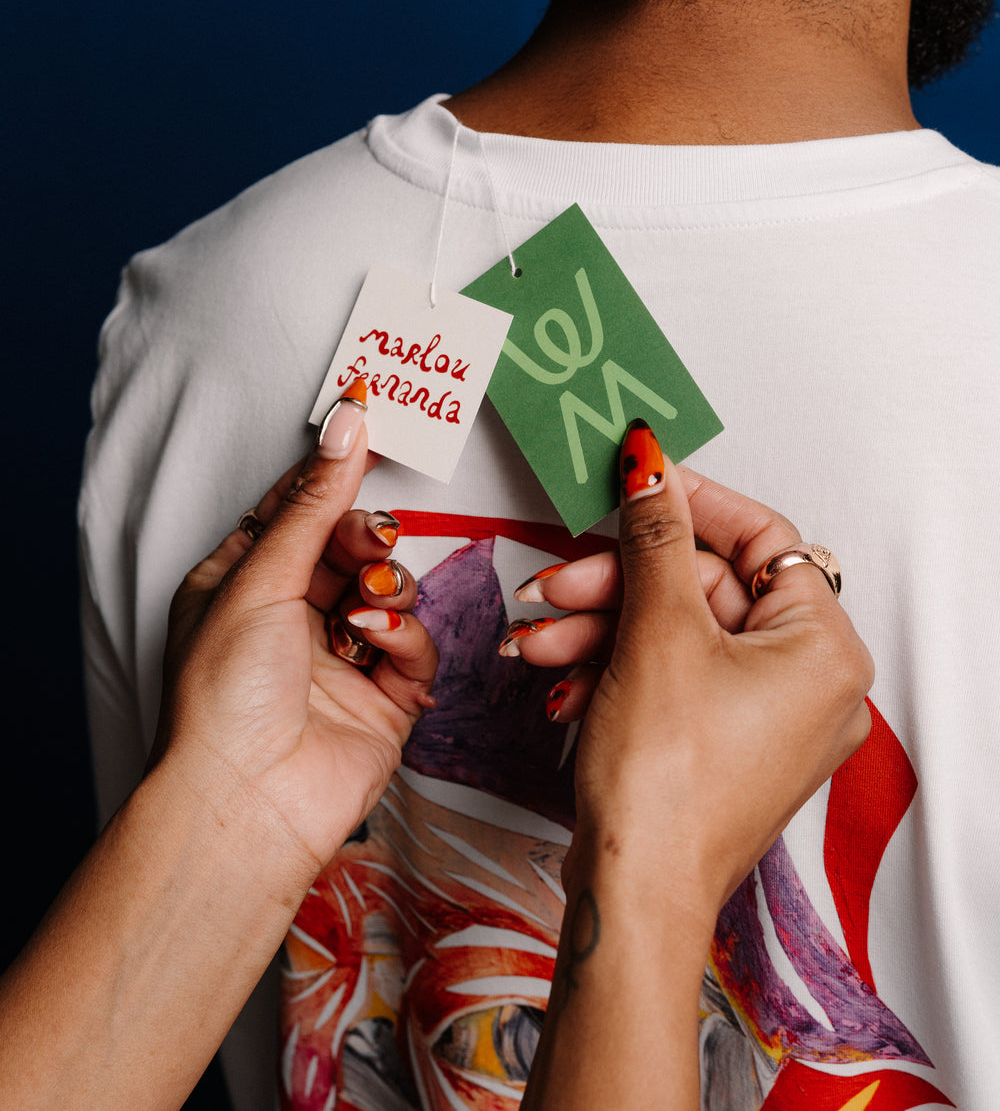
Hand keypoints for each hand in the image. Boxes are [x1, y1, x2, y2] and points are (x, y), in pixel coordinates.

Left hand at [153, 398, 437, 878]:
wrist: (248, 803)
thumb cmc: (223, 696)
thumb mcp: (260, 579)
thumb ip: (313, 503)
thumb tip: (346, 425)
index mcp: (240, 584)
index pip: (293, 511)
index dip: (328, 476)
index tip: (365, 432)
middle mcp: (288, 619)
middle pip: (348, 547)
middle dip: (365, 536)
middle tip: (372, 539)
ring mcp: (338, 660)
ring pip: (389, 590)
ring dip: (386, 587)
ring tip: (367, 603)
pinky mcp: (382, 699)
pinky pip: (413, 645)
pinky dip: (400, 637)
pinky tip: (374, 645)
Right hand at [512, 423, 872, 917]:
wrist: (631, 896)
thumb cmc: (665, 786)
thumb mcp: (655, 632)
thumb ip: (654, 537)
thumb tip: (651, 466)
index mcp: (823, 650)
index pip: (760, 537)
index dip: (689, 502)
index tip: (635, 479)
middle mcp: (807, 684)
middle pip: (703, 588)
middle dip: (616, 582)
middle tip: (559, 578)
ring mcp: (763, 717)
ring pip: (673, 632)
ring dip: (598, 625)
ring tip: (538, 635)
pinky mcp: (720, 743)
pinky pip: (667, 674)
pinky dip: (611, 665)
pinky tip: (558, 673)